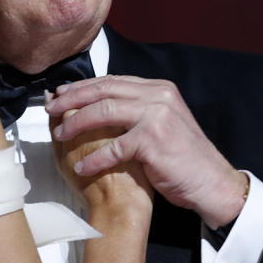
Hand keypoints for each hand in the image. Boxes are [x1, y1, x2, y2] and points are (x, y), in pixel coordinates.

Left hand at [46, 75, 247, 228]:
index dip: (83, 87)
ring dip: (77, 124)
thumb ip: (136, 109)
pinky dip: (94, 158)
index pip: (112, 81)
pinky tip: (82, 168)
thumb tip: (99, 103)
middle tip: (51, 109)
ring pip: (104, 112)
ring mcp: (156, 116)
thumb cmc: (184, 157)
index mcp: (158, 89)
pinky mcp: (153, 140)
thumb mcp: (162, 122)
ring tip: (60, 135)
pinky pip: (114, 147)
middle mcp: (158, 96)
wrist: (211, 182)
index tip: (62, 95)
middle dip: (72, 99)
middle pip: (104, 91)